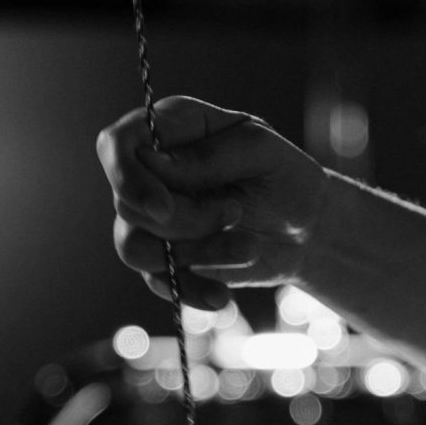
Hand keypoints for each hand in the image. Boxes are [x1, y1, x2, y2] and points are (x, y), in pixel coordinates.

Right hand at [97, 96, 328, 309]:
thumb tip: (152, 163)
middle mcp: (152, 172)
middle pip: (129, 205)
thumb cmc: (286, 177)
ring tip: (247, 248)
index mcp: (172, 129)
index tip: (163, 208)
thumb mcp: (261, 152)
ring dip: (195, 254)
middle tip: (237, 212)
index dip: (127, 177)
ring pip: (135, 248)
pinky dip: (191, 290)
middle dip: (187, 221)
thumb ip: (209, 155)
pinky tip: (222, 295)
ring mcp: (154, 219)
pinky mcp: (167, 258)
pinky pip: (158, 282)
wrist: (308, 230)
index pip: (117, 144)